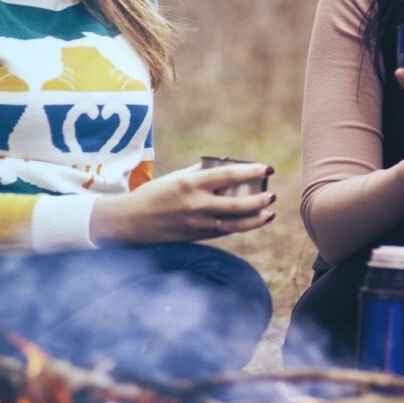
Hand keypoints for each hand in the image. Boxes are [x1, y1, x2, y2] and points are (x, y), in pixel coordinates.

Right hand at [90, 161, 275, 244]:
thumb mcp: (178, 177)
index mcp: (191, 182)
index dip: (251, 171)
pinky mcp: (196, 237)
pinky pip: (224, 232)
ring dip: (255, 218)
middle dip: (259, 199)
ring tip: (270, 212)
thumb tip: (228, 165)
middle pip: (236, 203)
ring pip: (234, 223)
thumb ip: (202, 172)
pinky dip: (241, 227)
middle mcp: (196, 204)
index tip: (268, 167)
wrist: (131, 222)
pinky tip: (255, 221)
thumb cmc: (156, 193)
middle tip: (272, 193)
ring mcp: (197, 223)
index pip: (228, 175)